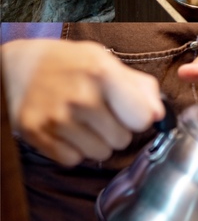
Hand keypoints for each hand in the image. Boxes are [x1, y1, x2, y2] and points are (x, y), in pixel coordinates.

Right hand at [1, 40, 164, 165]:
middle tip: (100, 113)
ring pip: (99, 154)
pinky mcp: (36, 134)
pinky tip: (65, 130)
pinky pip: (72, 160)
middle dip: (116, 130)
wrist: (16, 66)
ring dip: (95, 142)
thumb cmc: (69, 64)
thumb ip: (140, 86)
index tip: (129, 111)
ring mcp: (56, 118)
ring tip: (82, 121)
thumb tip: (159, 115)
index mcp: (103, 74)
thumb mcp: (106, 60)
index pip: (143, 119)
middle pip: (122, 140)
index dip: (139, 117)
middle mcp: (80, 98)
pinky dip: (72, 149)